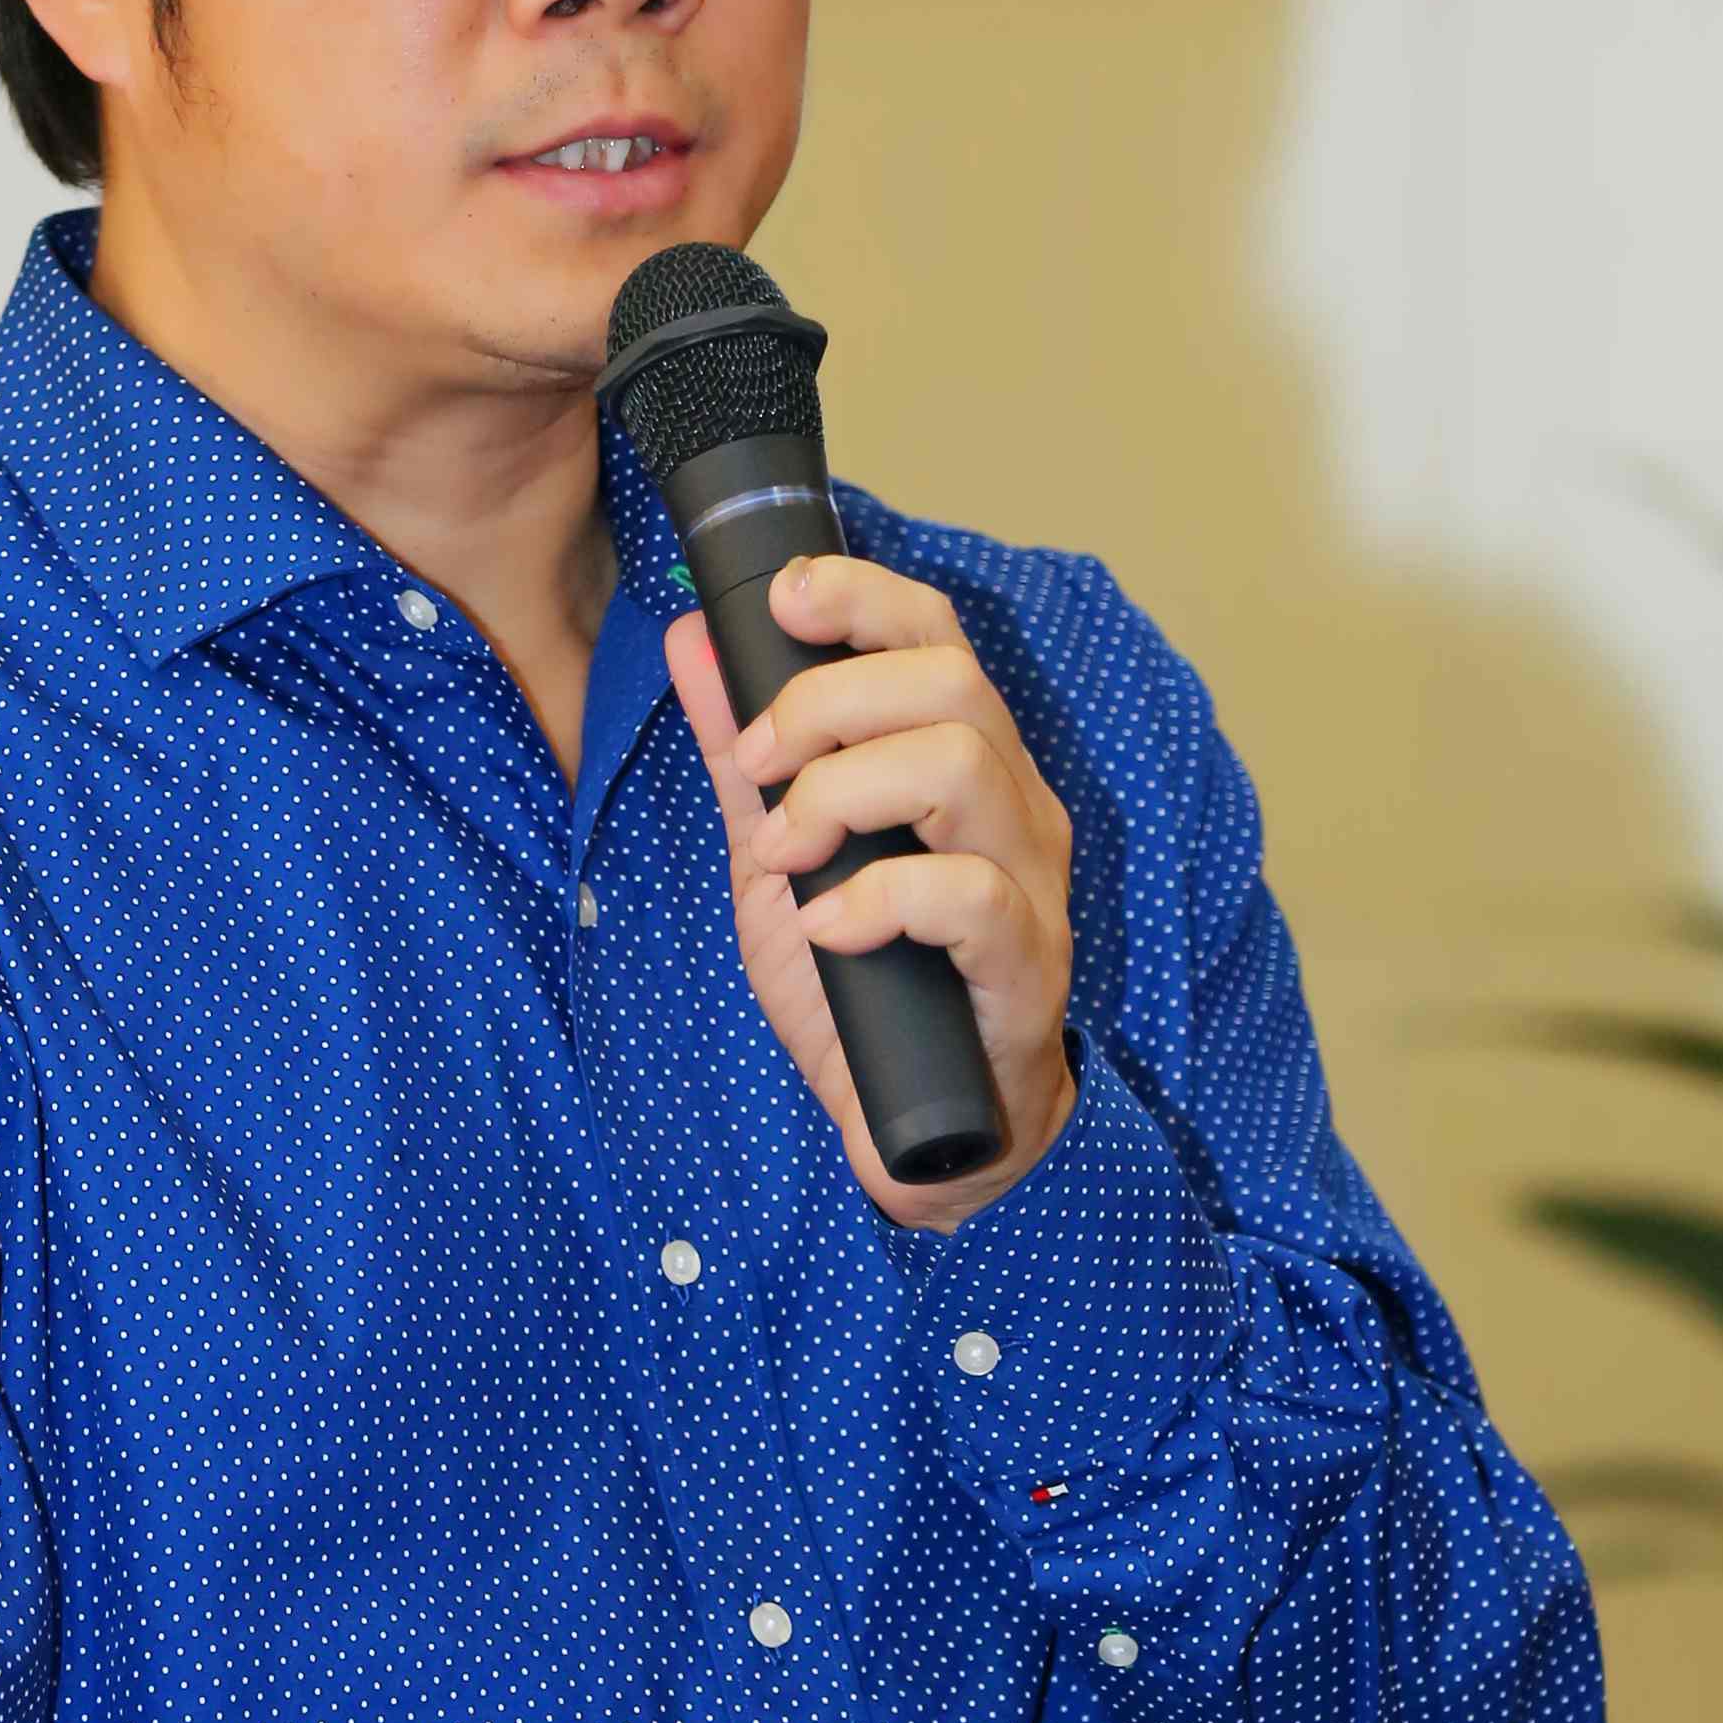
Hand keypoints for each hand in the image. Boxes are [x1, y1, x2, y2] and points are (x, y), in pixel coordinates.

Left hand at [665, 555, 1075, 1229]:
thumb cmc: (867, 985)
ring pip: (963, 765)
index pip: (937, 635)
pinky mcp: (1026, 963)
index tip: (781, 602)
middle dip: (830, 701)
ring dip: (846, 792)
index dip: (862, 595)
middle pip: (950, 683)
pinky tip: (827, 928)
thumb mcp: (783, 855)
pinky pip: (969, 893)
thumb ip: (745, 753)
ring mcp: (1030, 881)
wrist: (916, 1127)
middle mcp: (1012, 804)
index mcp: (961, 761)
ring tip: (788, 851)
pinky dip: (878, 899)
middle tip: (758, 765)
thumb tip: (692, 637)